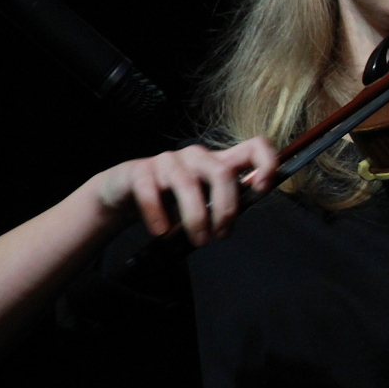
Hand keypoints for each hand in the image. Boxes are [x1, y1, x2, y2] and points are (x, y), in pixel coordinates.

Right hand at [89, 136, 277, 245]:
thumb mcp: (202, 201)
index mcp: (218, 162)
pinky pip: (151, 192)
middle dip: (226, 209)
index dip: (265, 163)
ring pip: (188, 184)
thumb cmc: (170, 198)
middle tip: (220, 235)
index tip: (261, 189)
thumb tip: (235, 220)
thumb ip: (224, 205)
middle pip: (222, 173)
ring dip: (196, 218)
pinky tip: (161, 231)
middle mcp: (196, 157)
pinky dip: (158, 214)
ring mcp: (168, 161)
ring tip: (198, 240)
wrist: (123, 192)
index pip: (253, 147)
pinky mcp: (140, 171)